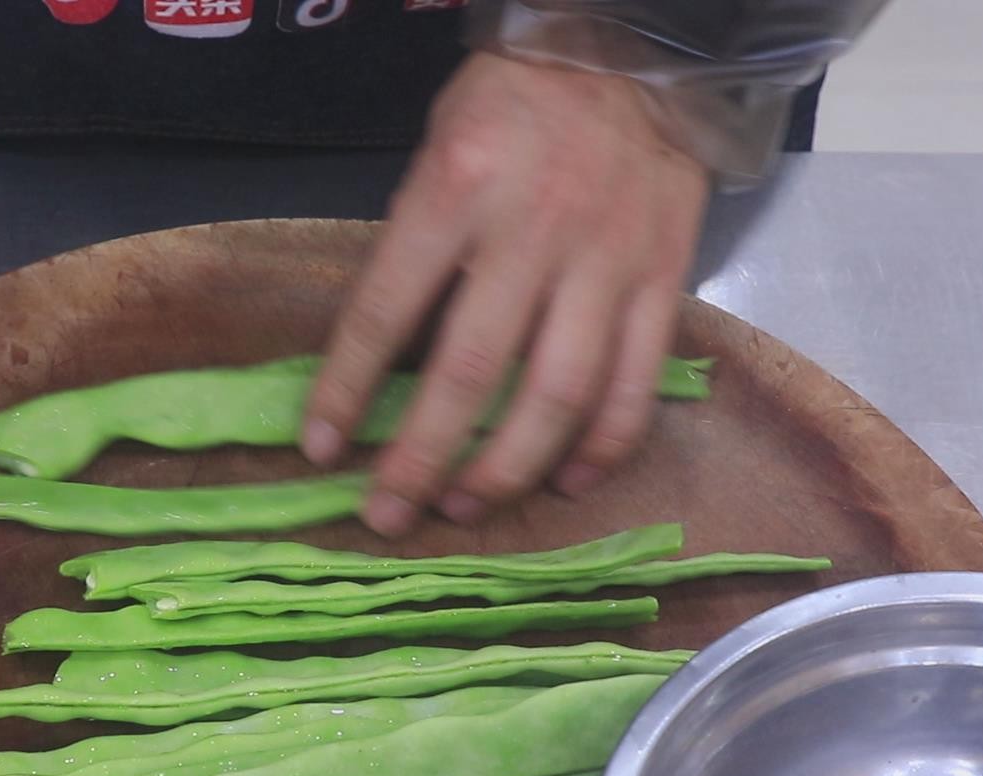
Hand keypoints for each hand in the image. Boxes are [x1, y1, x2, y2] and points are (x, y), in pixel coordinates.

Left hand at [300, 52, 710, 535]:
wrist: (633, 54)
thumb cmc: (514, 105)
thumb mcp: (438, 146)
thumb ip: (415, 244)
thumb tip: (378, 356)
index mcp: (456, 191)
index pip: (386, 310)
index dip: (346, 389)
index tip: (320, 448)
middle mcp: (533, 231)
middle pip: (471, 374)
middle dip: (421, 458)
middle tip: (388, 514)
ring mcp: (606, 262)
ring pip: (557, 395)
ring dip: (505, 468)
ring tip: (463, 506)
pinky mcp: (663, 281)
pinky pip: (633, 384)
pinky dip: (601, 446)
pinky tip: (564, 480)